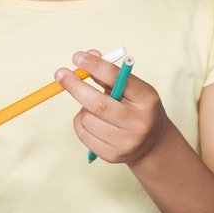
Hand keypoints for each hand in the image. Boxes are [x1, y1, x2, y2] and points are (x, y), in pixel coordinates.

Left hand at [57, 51, 171, 165]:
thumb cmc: (137, 109)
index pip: (118, 79)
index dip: (95, 66)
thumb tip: (84, 58)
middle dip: (75, 87)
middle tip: (60, 74)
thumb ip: (109, 75)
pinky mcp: (112, 155)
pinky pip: (83, 134)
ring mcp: (126, 142)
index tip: (77, 57)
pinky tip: (91, 121)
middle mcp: (138, 122)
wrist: (153, 145)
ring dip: (82, 108)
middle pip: (97, 103)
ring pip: (87, 119)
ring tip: (92, 108)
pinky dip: (80, 122)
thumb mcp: (132, 90)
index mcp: (146, 99)